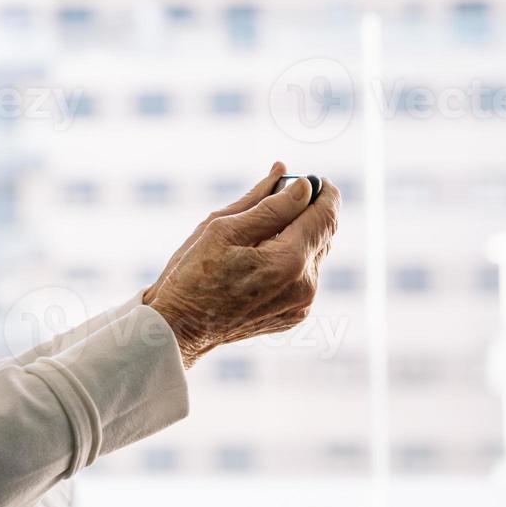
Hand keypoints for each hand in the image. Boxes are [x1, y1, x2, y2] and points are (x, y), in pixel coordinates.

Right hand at [143, 161, 339, 367]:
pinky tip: (259, 258)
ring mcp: (302, 304)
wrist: (180, 328)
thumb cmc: (194, 275)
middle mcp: (305, 286)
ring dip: (297, 235)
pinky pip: (304, 276)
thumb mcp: (223, 229)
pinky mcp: (294, 315)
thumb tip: (301, 185)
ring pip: (314, 254)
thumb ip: (268, 205)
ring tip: (260, 231)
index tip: (315, 178)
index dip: (324, 192)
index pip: (325, 216)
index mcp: (289, 260)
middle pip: (324, 234)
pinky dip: (290, 259)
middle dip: (307, 211)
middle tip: (282, 196)